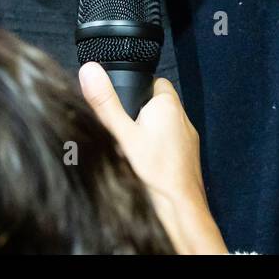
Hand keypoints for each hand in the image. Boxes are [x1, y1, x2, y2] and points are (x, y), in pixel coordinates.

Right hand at [79, 62, 226, 254]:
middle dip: (141, 112)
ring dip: (150, 131)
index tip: (122, 102)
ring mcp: (188, 138)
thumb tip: (90, 70)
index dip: (137, 89)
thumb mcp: (121, 134)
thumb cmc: (153, 171)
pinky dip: (159, 149)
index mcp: (168, 104)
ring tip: (132, 148)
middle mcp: (183, 117)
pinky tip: (145, 163)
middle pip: (158, 104)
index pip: (154, 81)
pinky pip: (171, 144)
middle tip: (123, 128)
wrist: (179, 208)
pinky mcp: (189, 157)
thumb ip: (105, 103)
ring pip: (165, 125)